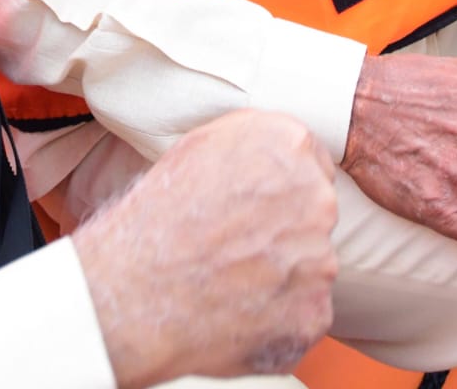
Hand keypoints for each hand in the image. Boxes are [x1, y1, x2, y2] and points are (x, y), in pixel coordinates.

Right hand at [74, 111, 337, 388]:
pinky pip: (306, 310)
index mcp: (291, 145)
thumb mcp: (204, 143)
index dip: (282, 189)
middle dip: (286, 229)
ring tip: (231, 280)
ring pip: (311, 264)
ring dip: (282, 274)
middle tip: (239, 246)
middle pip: (315, 213)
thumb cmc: (161, 213)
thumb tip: (283, 153)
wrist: (137, 289)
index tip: (256, 207)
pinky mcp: (314, 312)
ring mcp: (319, 258)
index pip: (312, 164)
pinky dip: (280, 316)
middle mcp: (317, 197)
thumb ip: (257, 142)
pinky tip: (240, 310)